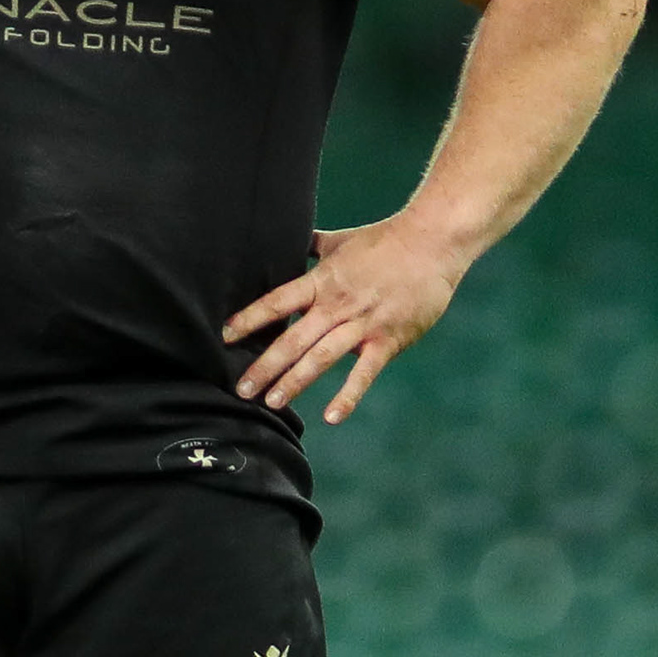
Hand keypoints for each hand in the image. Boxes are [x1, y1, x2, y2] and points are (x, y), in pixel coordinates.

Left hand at [223, 215, 471, 424]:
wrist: (433, 242)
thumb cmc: (386, 240)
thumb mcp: (341, 240)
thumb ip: (312, 245)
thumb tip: (289, 239)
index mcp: (322, 281)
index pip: (277, 302)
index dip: (249, 319)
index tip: (224, 337)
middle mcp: (337, 305)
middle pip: (293, 338)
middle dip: (265, 365)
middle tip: (241, 389)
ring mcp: (363, 324)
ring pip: (321, 358)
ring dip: (294, 382)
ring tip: (271, 403)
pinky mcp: (388, 340)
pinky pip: (364, 373)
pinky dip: (348, 396)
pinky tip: (331, 417)